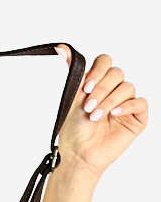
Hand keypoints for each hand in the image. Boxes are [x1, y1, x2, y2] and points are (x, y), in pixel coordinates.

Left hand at [54, 44, 147, 178]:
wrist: (79, 153)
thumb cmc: (74, 129)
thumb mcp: (72, 96)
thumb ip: (72, 72)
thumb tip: (61, 49)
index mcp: (98, 83)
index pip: (105, 62)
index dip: (97, 72)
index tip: (86, 88)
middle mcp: (113, 90)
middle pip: (117, 73)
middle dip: (101, 89)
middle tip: (88, 106)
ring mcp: (126, 103)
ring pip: (127, 87)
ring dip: (109, 100)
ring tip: (96, 116)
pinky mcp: (137, 117)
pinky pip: (140, 102)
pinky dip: (127, 105)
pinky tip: (114, 113)